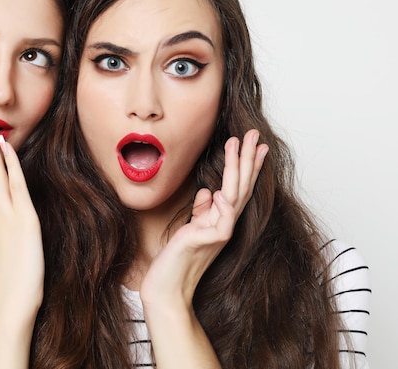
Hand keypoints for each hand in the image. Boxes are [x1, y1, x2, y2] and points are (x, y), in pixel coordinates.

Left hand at [141, 129, 267, 307]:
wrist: (166, 288)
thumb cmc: (176, 259)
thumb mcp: (191, 229)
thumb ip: (202, 211)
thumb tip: (208, 191)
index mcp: (220, 219)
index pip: (238, 187)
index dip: (247, 166)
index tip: (256, 144)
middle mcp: (224, 225)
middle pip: (241, 186)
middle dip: (248, 159)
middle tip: (254, 133)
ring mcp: (217, 234)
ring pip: (233, 197)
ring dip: (236, 169)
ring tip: (237, 144)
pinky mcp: (205, 243)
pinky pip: (220, 222)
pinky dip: (222, 206)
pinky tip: (221, 190)